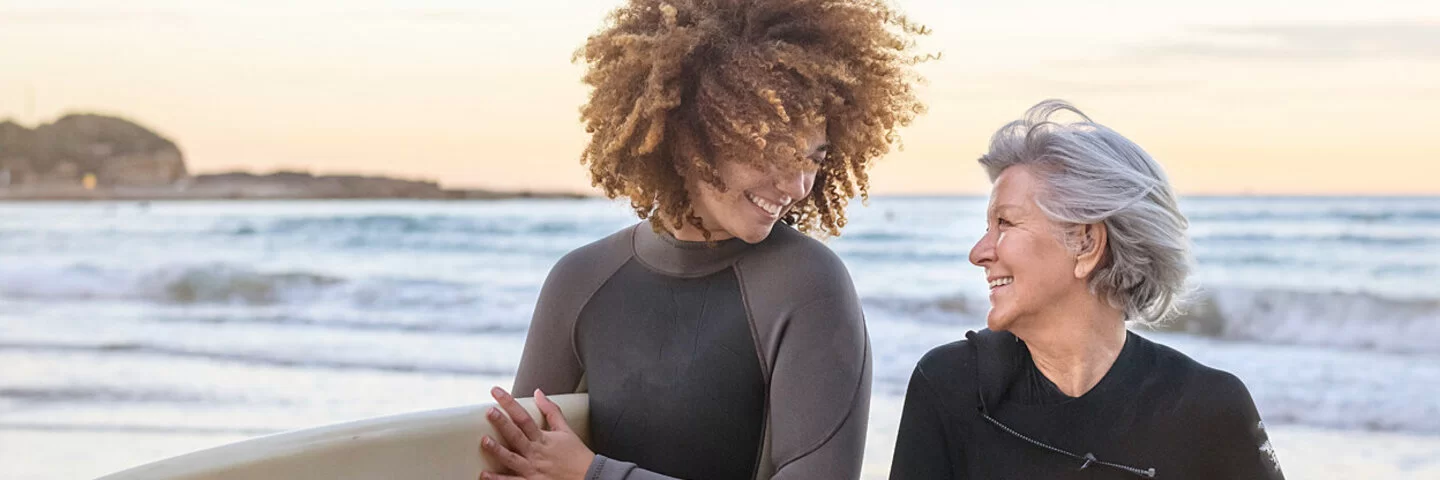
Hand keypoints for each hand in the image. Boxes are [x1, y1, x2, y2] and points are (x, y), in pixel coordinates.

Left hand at [479, 387, 593, 479]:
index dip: (509, 404)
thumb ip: (551, 411)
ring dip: (498, 450)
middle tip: (490, 412)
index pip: (524, 417)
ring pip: (512, 459)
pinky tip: (485, 475)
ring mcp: (533, 469)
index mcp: (543, 438)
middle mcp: (536, 452)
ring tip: (484, 442)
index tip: (497, 393)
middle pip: (517, 435)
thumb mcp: (565, 429)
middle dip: (502, 423)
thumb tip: (538, 393)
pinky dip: (499, 479)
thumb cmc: (577, 455)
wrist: (589, 477)